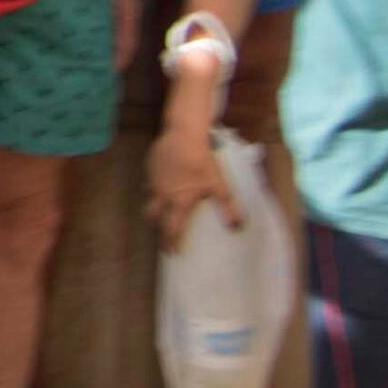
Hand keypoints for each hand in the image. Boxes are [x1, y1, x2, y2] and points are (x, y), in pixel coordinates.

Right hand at [149, 120, 240, 248]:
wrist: (184, 135)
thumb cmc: (203, 162)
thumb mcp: (219, 185)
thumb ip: (228, 207)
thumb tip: (238, 228)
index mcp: (178, 201)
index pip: (172, 228)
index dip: (171, 241)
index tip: (172, 252)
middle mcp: (162, 193)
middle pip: (152, 215)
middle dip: (156, 225)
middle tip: (162, 231)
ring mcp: (153, 179)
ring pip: (149, 196)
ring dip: (155, 204)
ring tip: (163, 205)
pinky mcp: (150, 165)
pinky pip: (149, 180)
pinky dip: (155, 185)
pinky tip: (165, 180)